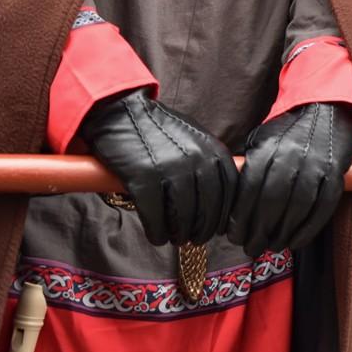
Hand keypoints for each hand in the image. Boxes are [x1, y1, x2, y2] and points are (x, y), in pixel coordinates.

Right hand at [78, 88, 236, 246]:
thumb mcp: (194, 138)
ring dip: (180, 234)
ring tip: (175, 238)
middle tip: (195, 238)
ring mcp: (170, 168)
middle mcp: (195, 159)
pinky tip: (156, 236)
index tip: (218, 228)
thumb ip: (209, 162)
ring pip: (183, 215)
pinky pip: (155, 216)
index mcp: (212, 149)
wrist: (122, 113)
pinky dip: (157, 232)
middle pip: (209, 208)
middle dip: (203, 229)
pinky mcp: (143, 178)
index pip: (230, 191)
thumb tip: (219, 199)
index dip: (224, 215)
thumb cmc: (158, 130)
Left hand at [228, 102, 351, 257]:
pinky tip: (296, 241)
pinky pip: (322, 207)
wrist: (325, 108)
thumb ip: (247, 167)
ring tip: (272, 246)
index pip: (249, 190)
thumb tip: (229, 205)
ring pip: (297, 208)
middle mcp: (291, 156)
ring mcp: (316, 165)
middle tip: (251, 248)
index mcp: (267, 148)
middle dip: (259, 232)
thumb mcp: (260, 139)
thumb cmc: (286, 130)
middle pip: (272, 203)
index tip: (234, 236)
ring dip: (283, 234)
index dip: (240, 218)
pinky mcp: (335, 173)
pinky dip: (309, 229)